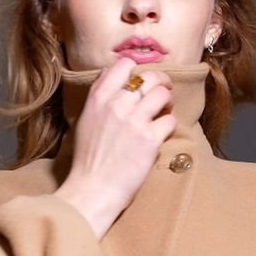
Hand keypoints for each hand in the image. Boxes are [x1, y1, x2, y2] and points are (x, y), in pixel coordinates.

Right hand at [55, 57, 176, 239]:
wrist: (92, 189)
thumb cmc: (87, 159)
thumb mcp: (85, 120)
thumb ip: (99, 97)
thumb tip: (110, 74)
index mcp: (98, 98)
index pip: (123, 66)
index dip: (136, 71)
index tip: (140, 82)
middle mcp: (117, 105)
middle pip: (150, 77)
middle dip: (161, 82)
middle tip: (164, 91)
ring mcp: (135, 121)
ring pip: (163, 95)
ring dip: (167, 103)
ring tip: (163, 112)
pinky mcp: (150, 139)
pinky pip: (170, 121)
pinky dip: (168, 127)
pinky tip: (161, 134)